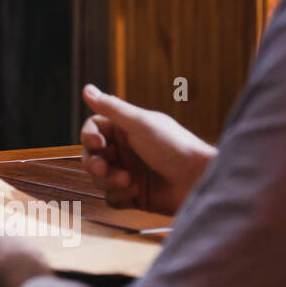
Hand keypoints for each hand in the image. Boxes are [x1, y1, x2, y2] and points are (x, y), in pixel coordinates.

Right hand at [80, 84, 214, 214]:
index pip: (93, 130)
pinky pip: (112, 197)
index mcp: (125, 129)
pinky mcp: (134, 195)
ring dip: (110, 181)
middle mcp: (124, 150)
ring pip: (99, 179)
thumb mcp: (140, 124)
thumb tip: (86, 89)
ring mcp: (128, 173)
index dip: (89, 137)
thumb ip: (111, 108)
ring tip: (129, 181)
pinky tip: (136, 193)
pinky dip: (120, 196)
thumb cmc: (174, 147)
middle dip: (95, 164)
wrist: (199, 180)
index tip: (98, 144)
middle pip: (91, 156)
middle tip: (105, 169)